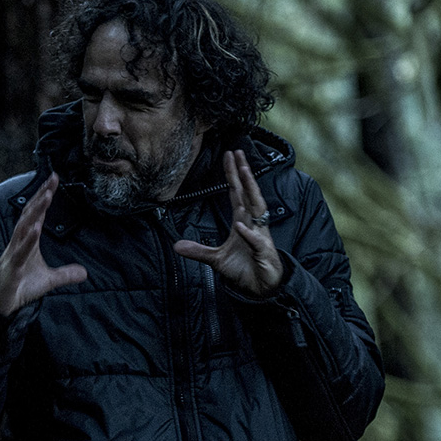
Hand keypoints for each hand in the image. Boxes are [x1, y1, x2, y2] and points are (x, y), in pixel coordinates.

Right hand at [0, 172, 87, 315]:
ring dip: (35, 212)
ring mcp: (15, 253)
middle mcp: (19, 242)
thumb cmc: (20, 286)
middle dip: (40, 196)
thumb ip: (65, 274)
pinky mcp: (13, 267)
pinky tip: (35, 229)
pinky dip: (28, 240)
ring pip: (24, 227)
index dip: (44, 196)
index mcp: (27, 240)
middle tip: (52, 179)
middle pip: (30, 214)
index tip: (54, 179)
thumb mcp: (48, 280)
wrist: (0, 303)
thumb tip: (84, 273)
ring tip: (46, 197)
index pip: (37, 214)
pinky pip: (20, 251)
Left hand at [172, 149, 282, 295]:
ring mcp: (260, 235)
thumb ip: (198, 251)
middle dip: (242, 173)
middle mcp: (253, 224)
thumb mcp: (216, 259)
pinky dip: (248, 233)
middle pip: (247, 193)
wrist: (261, 288)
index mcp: (242, 221)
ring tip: (244, 172)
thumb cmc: (244, 269)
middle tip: (237, 153)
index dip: (232, 176)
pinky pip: (256, 240)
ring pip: (256, 208)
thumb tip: (176, 246)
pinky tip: (241, 225)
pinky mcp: (263, 251)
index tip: (229, 157)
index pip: (237, 194)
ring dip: (250, 190)